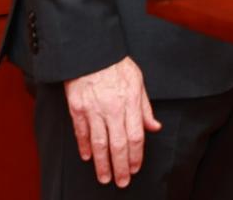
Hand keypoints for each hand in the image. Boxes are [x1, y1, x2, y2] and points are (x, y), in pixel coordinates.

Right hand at [64, 56, 161, 186]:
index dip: (136, 156)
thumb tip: (154, 127)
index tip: (135, 168)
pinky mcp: (77, 108)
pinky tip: (87, 158)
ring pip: (98, 144)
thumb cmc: (117, 65)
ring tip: (104, 177)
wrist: (91, 51)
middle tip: (121, 182)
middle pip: (118, 145)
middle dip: (120, 166)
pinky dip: (84, 147)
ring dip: (102, 164)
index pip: (136, 136)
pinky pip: (81, 133)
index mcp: (130, 102)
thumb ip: (145, 107)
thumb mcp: (138, 81)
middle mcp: (112, 108)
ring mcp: (93, 110)